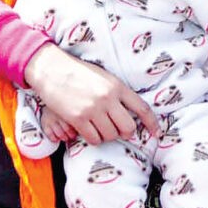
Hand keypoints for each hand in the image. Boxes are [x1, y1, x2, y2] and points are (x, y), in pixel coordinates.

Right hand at [23, 44, 160, 144]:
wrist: (51, 69)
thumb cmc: (77, 71)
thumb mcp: (103, 76)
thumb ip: (116, 92)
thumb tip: (129, 111)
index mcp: (117, 86)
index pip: (142, 108)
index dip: (152, 123)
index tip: (156, 133)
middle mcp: (108, 98)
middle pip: (128, 127)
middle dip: (125, 132)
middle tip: (117, 130)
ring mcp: (93, 109)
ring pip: (110, 135)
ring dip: (107, 135)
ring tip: (99, 127)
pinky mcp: (77, 118)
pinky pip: (94, 139)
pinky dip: (93, 138)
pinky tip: (89, 131)